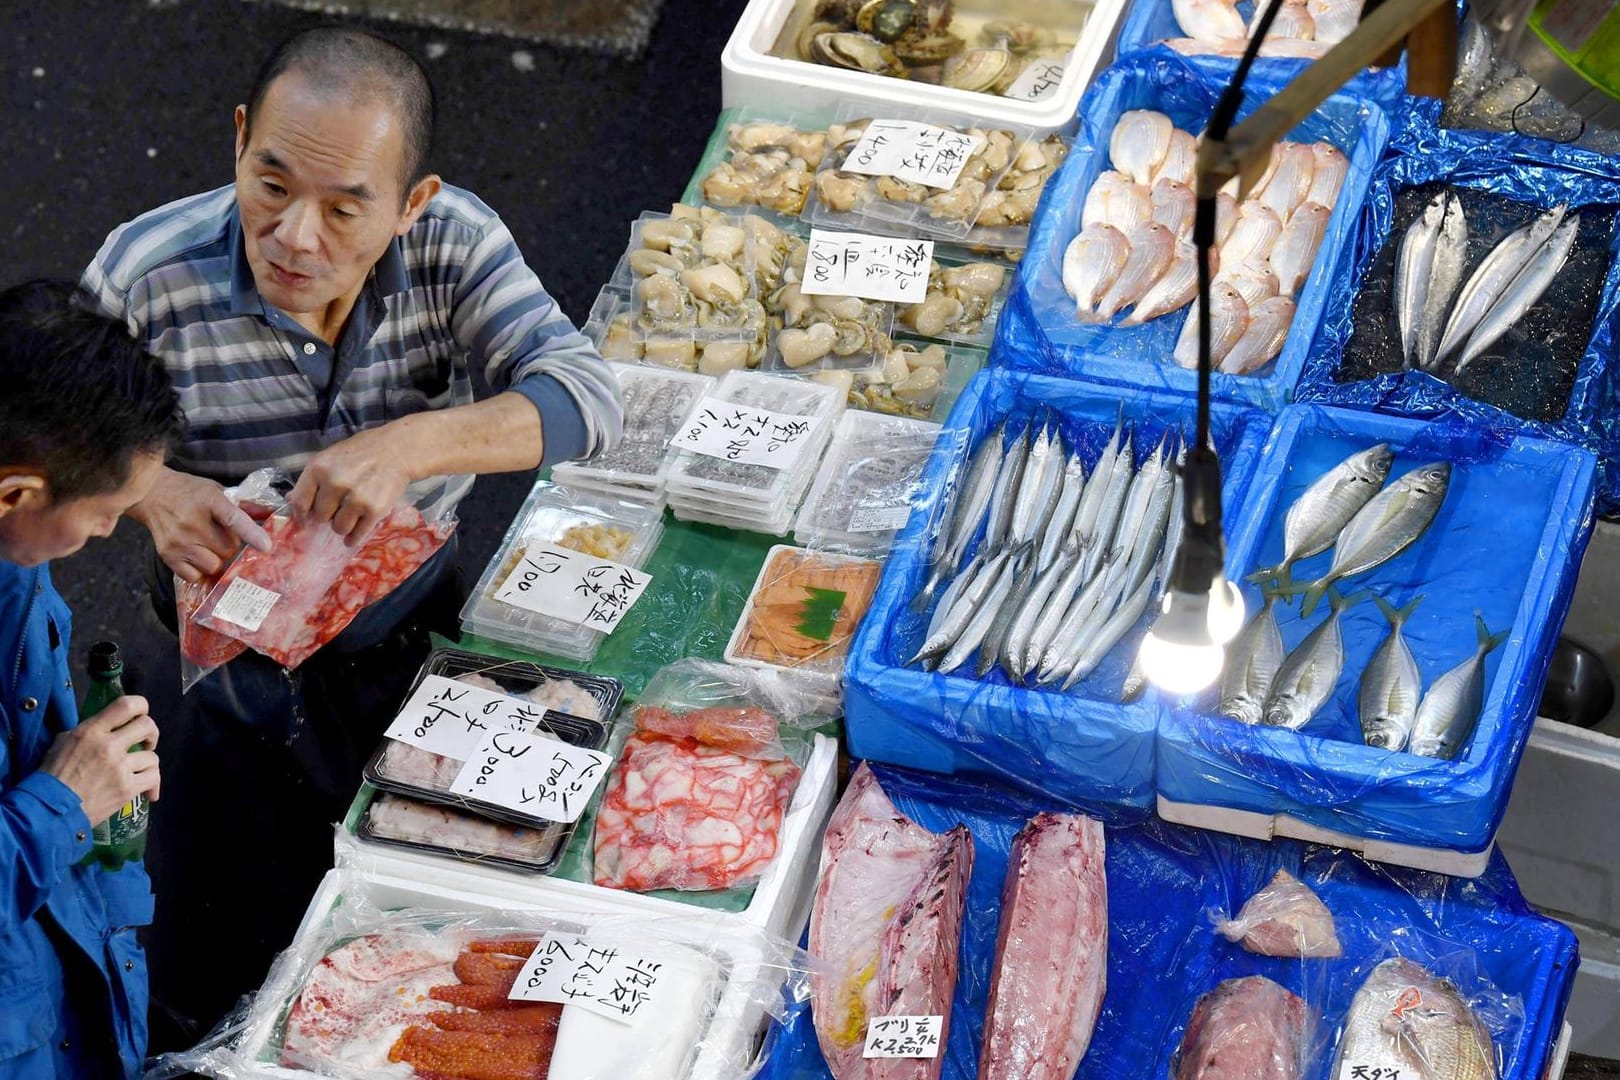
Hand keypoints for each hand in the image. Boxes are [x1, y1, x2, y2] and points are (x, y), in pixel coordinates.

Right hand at [39, 696, 160, 826]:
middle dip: (151, 733)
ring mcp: (120, 768)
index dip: (141, 706)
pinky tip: (147, 791)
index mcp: (91, 731)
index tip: (141, 715)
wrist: (50, 810)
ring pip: (153, 756)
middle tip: (145, 742)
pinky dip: (152, 784)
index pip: (126, 705)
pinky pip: (153, 778)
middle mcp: (109, 746)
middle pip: (147, 726)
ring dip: (148, 763)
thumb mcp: (63, 743)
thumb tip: (106, 728)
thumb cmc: (52, 776)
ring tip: (138, 770)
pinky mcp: (127, 789)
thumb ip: (87, 732)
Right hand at [133, 468, 272, 582]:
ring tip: (207, 545)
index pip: (233, 519)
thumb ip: (242, 505)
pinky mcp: (167, 555)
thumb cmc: (189, 492)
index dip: (251, 534)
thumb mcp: (216, 491)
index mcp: (209, 501)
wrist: (150, 493)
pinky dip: (199, 570)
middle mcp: (192, 522)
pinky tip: (195, 555)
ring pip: (213, 565)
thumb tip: (269, 515)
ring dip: (216, 559)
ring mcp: (179, 541)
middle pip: (228, 549)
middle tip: (219, 535)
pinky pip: (195, 576)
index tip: (266, 547)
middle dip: (230, 545)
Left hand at [288, 425, 413, 544]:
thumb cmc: (361, 452)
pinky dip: (354, 538)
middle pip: (320, 517)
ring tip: (349, 518)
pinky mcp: (375, 510)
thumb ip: (312, 479)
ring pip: (339, 528)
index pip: (300, 502)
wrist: (396, 450)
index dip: (301, 515)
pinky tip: (353, 537)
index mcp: (319, 468)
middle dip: (326, 517)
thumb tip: (292, 501)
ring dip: (342, 526)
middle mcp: (335, 483)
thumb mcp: (330, 458)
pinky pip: (358, 534)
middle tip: (336, 512)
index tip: (305, 521)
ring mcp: (356, 498)